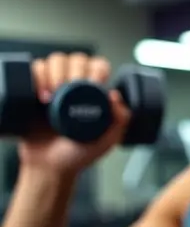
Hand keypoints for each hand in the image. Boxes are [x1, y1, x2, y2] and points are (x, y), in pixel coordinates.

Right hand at [19, 52, 130, 176]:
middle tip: (70, 88)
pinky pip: (36, 70)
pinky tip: (42, 95)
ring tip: (53, 96)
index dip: (96, 70)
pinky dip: (39, 76)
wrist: (49, 168)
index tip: (93, 84)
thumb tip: (115, 94)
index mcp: (94, 94)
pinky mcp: (34, 89)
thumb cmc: (77, 156)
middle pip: (77, 58)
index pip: (98, 66)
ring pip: (56, 60)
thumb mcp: (106, 141)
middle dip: (75, 70)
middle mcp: (74, 86)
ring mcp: (53, 86)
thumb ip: (120, 121)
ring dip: (56, 72)